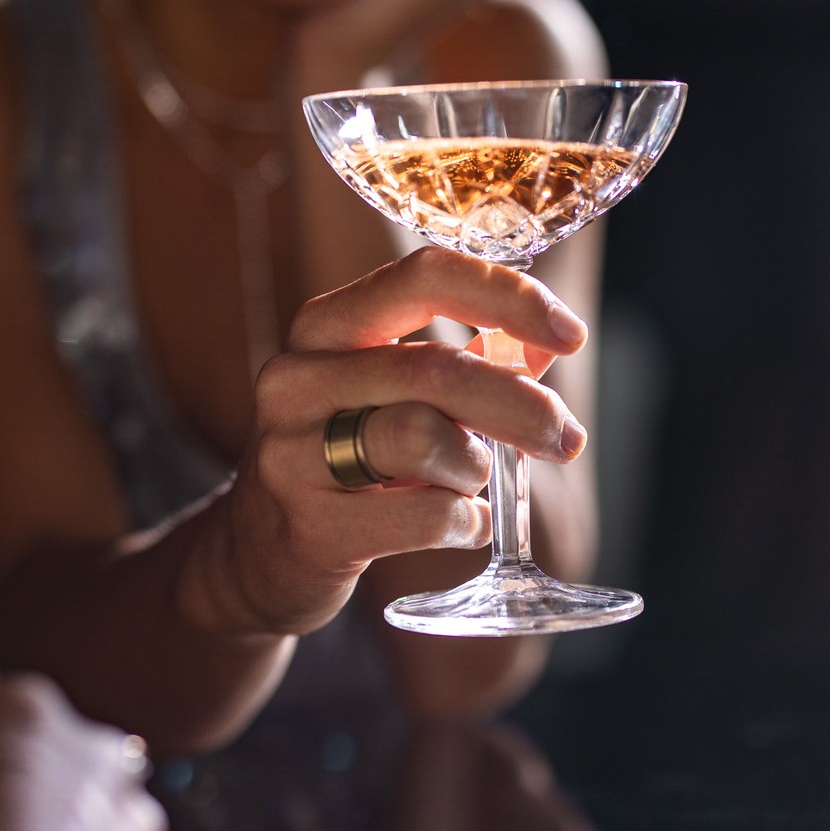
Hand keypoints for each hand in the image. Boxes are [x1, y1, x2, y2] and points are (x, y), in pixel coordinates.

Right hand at [197, 247, 588, 636]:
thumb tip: (547, 343)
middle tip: (567, 438)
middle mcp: (297, 377)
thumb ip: (468, 363)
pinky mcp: (309, 526)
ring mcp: (292, 453)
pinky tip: (459, 523)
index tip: (571, 334)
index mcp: (325, 326)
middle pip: (438, 368)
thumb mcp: (391, 397)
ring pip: (427, 438)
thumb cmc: (345, 459)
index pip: (423, 275)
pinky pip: (426, 514)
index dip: (507, 296)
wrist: (258, 555)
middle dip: (522, 406)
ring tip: (471, 483)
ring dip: (476, 465)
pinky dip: (466, 520)